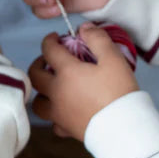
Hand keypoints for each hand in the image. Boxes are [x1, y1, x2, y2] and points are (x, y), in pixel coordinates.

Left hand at [29, 24, 138, 140]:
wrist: (124, 128)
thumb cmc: (119, 91)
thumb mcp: (113, 59)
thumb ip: (98, 39)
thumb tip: (83, 28)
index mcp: (66, 73)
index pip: (49, 50)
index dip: (50, 40)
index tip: (55, 37)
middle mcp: (57, 92)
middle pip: (35, 75)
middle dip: (38, 63)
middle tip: (48, 59)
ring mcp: (59, 113)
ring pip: (38, 102)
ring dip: (41, 91)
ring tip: (51, 86)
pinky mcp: (66, 129)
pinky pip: (53, 122)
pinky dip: (54, 115)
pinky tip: (63, 111)